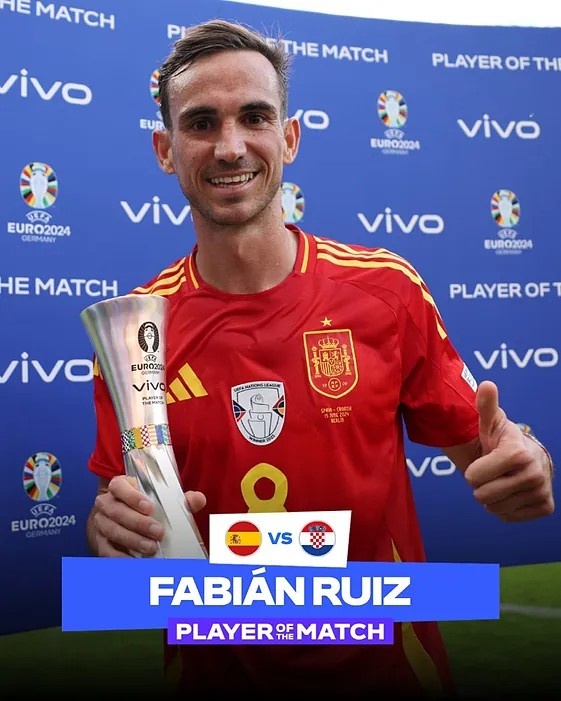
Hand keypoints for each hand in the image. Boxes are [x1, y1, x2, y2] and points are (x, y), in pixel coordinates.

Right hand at [91, 475, 206, 556]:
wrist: (121, 520)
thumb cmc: (144, 507)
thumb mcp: (161, 499)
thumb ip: (180, 498)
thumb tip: (197, 499)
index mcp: (119, 487)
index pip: (118, 486)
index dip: (132, 496)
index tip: (149, 507)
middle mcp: (106, 504)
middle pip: (117, 511)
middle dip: (138, 523)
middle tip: (158, 532)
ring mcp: (101, 524)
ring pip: (113, 531)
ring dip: (132, 540)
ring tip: (151, 548)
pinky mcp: (101, 543)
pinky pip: (108, 551)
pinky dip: (122, 557)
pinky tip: (137, 561)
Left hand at [463, 380, 553, 521]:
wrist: (529, 458)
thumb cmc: (502, 440)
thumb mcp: (491, 423)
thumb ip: (485, 406)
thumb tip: (486, 385)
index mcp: (518, 452)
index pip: (476, 477)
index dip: (473, 471)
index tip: (482, 461)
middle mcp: (534, 473)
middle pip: (483, 496)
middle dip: (481, 486)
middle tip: (491, 473)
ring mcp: (541, 491)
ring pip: (495, 508)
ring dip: (492, 497)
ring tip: (500, 481)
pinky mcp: (545, 507)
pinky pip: (508, 517)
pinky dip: (504, 508)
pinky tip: (510, 492)